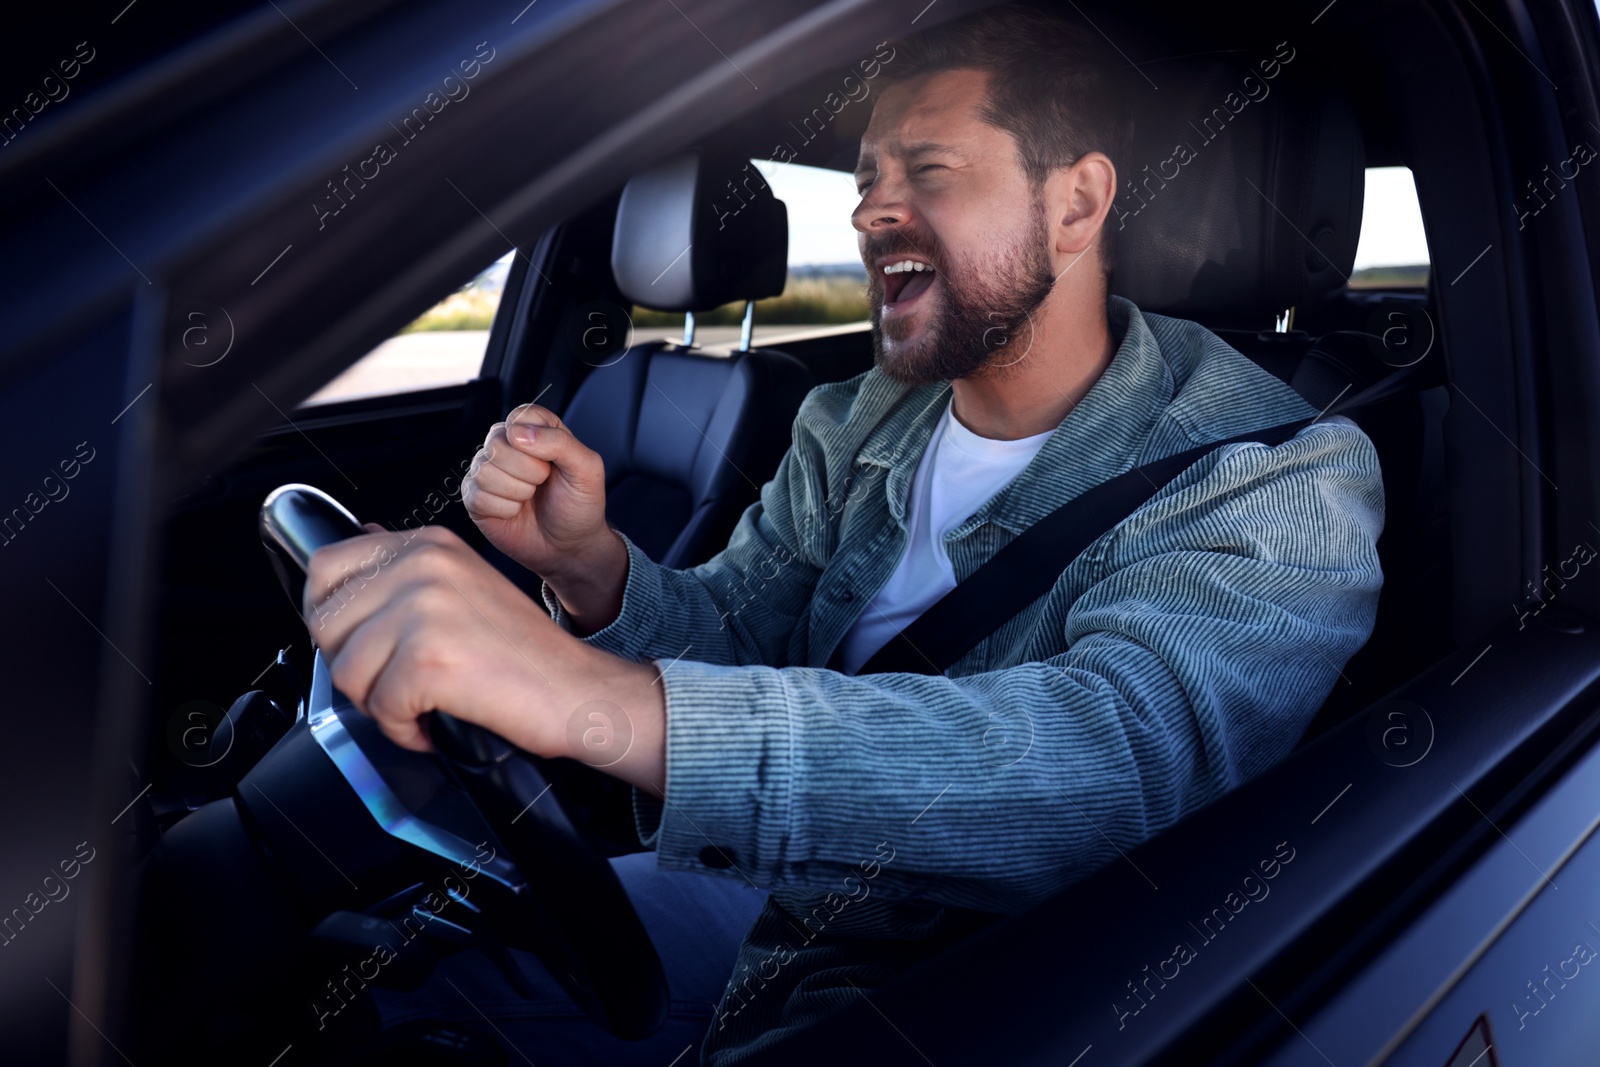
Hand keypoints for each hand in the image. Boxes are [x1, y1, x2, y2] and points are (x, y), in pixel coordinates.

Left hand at [302, 524, 665, 793]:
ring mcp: (425, 609)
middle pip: (325, 622)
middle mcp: (424, 566)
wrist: (579, 691)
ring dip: (376, 702)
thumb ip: (408, 568)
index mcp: (429, 546)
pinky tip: (432, 722)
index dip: (327, 614)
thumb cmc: (528, 653)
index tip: (353, 640)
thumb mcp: (465, 585)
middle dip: (352, 666)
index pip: (327, 565)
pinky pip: (378, 707)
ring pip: (345, 670)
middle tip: (392, 682)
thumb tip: (359, 541)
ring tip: (418, 703)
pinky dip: (402, 729)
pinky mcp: (429, 658)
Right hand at [464, 402, 609, 576]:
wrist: (569, 546)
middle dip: (529, 472)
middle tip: (543, 484)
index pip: (521, 417)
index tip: (553, 462)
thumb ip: (560, 442)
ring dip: (518, 492)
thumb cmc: (579, 504)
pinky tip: (515, 512)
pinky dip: (504, 509)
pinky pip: (477, 496)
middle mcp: (507, 444)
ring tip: (530, 498)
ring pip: (485, 471)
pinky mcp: (474, 496)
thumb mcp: (587, 469)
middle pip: (497, 443)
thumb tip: (518, 432)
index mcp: (535, 428)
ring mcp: (487, 469)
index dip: (538, 442)